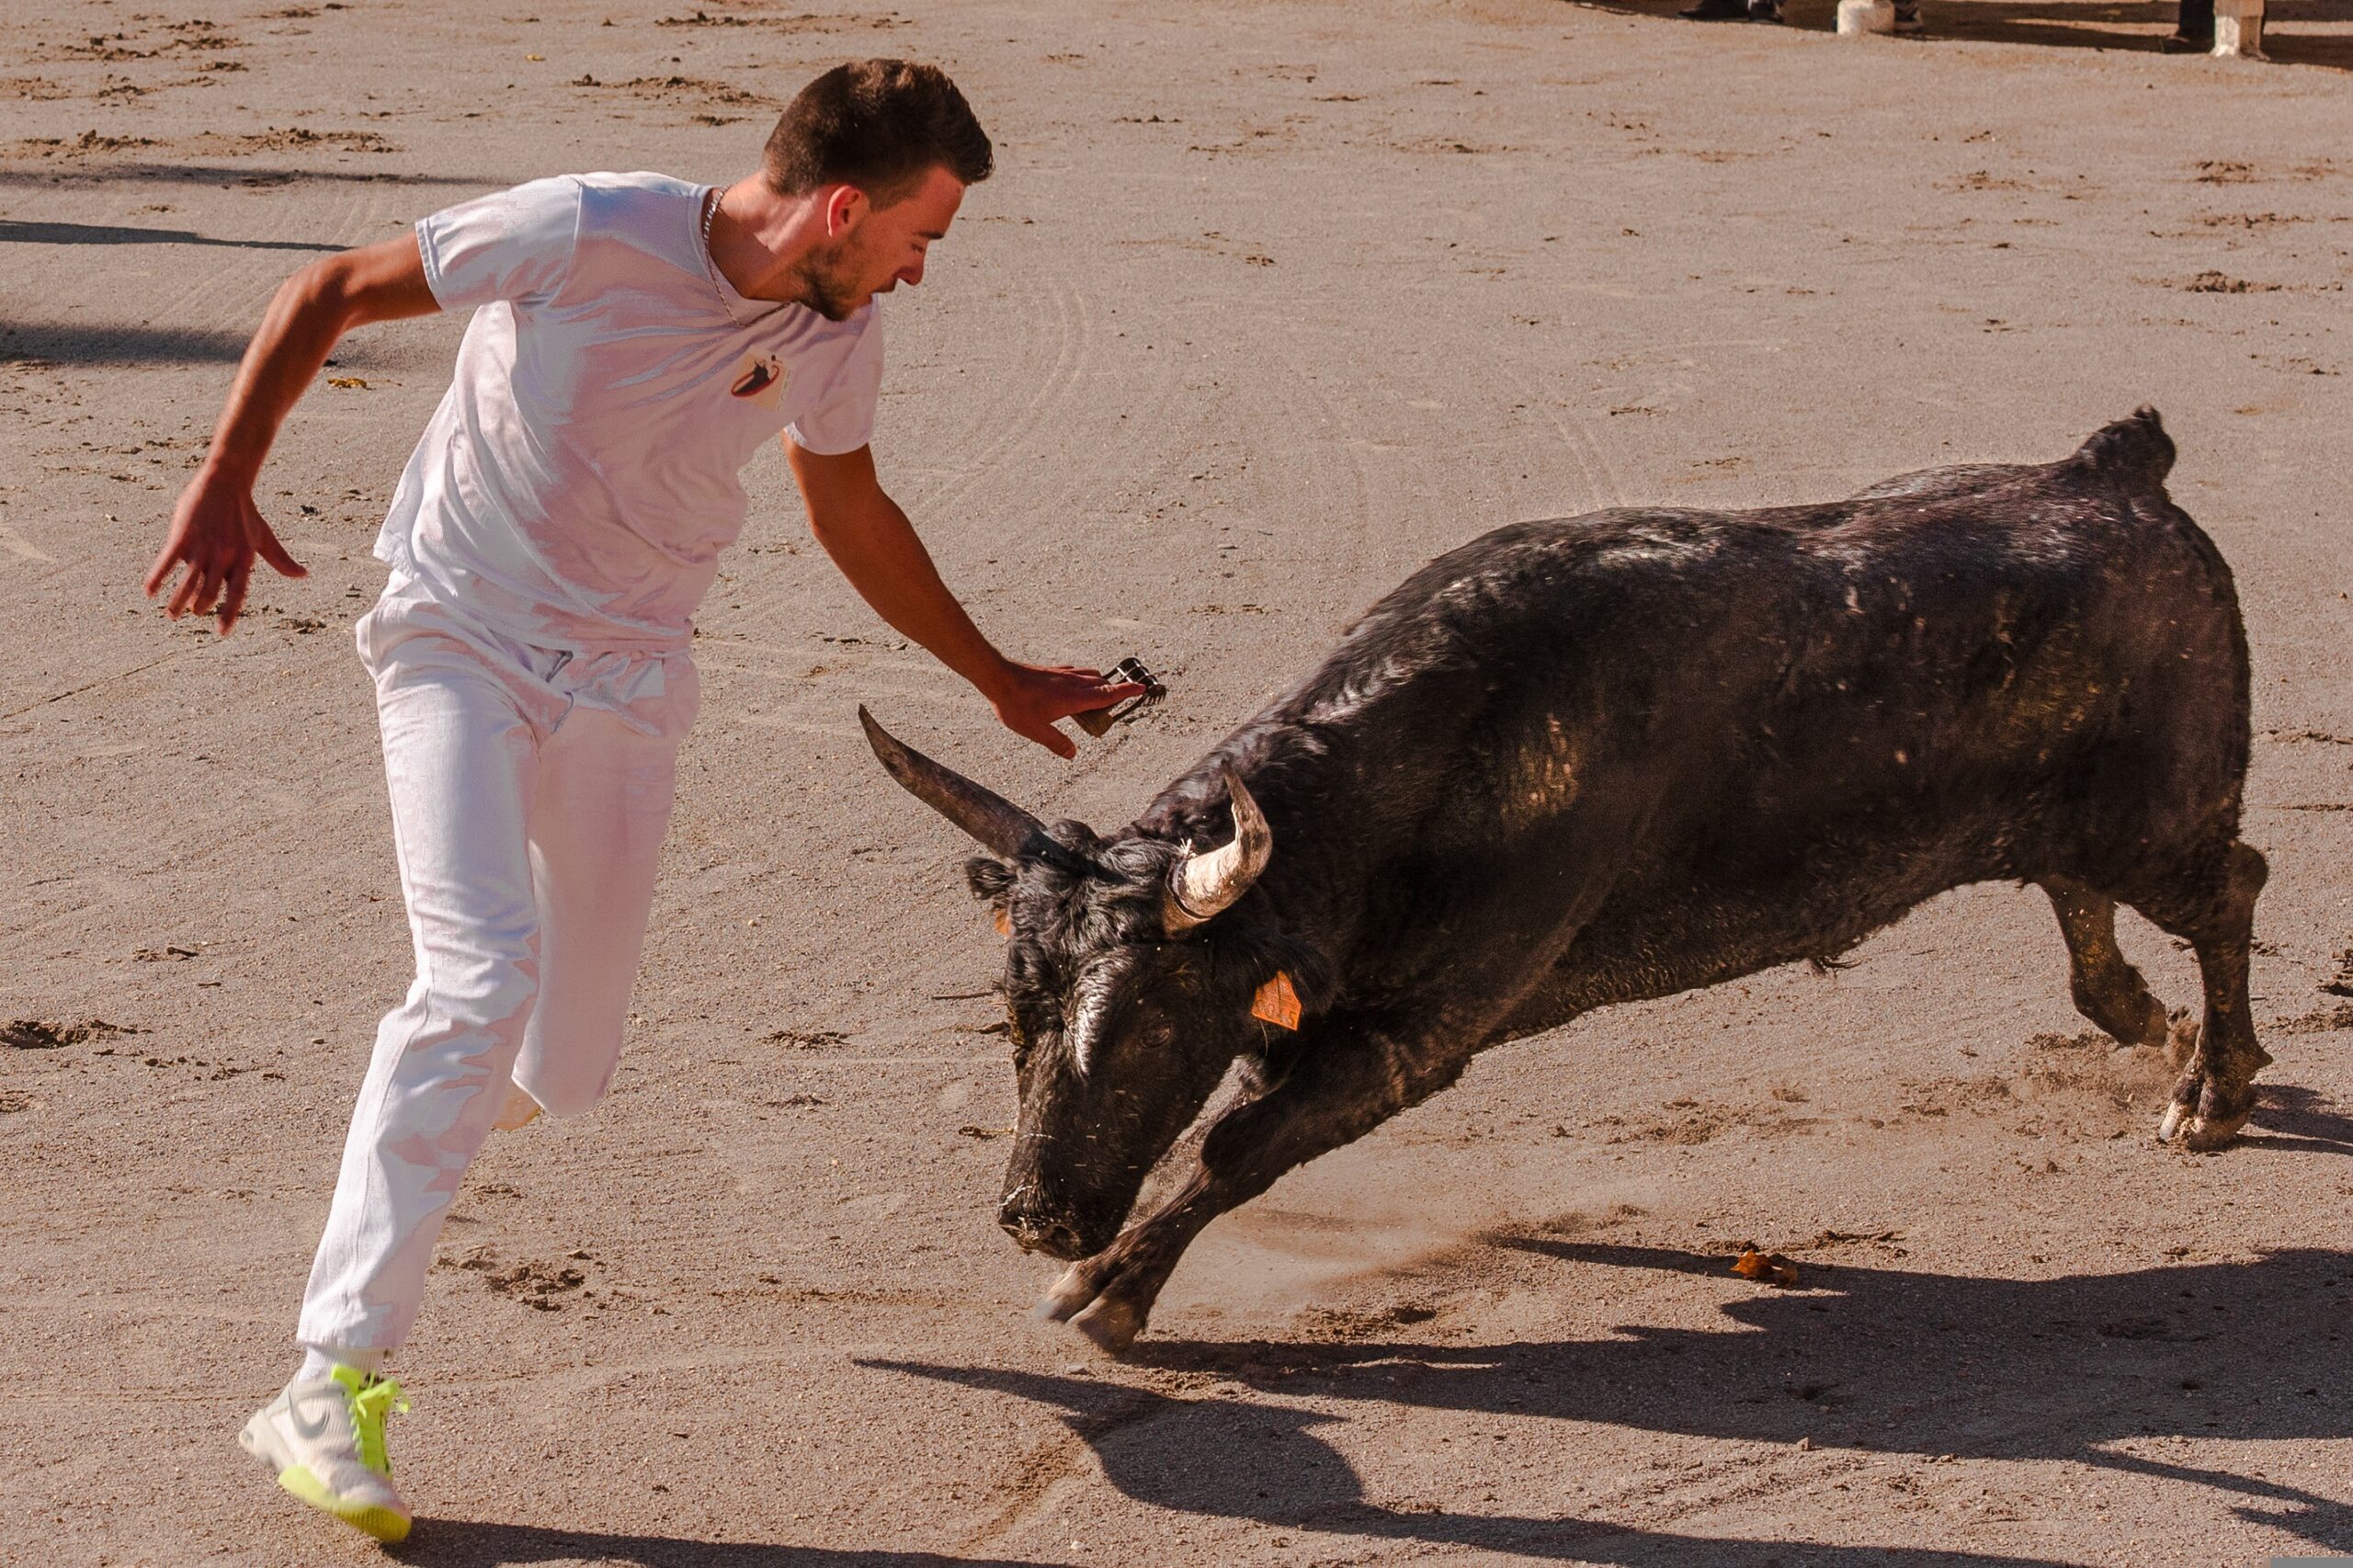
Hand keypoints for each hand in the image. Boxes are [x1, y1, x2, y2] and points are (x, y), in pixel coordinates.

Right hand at [144, 467, 306, 634]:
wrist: (226, 482)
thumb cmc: (246, 513)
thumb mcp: (264, 538)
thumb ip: (281, 560)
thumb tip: (304, 575)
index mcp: (243, 560)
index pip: (237, 594)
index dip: (229, 613)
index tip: (222, 632)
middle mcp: (223, 557)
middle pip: (209, 592)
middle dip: (200, 607)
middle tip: (193, 613)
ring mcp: (202, 547)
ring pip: (188, 583)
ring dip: (178, 602)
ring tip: (172, 615)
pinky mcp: (182, 536)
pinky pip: (167, 561)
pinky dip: (157, 577)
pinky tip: (148, 592)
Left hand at [985, 661, 1146, 759]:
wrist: (997, 677)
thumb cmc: (1016, 704)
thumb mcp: (1036, 731)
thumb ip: (1056, 742)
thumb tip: (1072, 753)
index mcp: (1074, 698)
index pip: (1107, 695)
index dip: (1126, 692)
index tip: (1142, 688)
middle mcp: (1072, 683)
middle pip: (1102, 684)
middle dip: (1115, 690)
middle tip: (1121, 701)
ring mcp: (1062, 674)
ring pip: (1090, 675)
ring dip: (1101, 682)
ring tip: (1101, 693)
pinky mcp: (1051, 670)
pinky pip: (1076, 671)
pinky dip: (1084, 677)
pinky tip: (1076, 683)